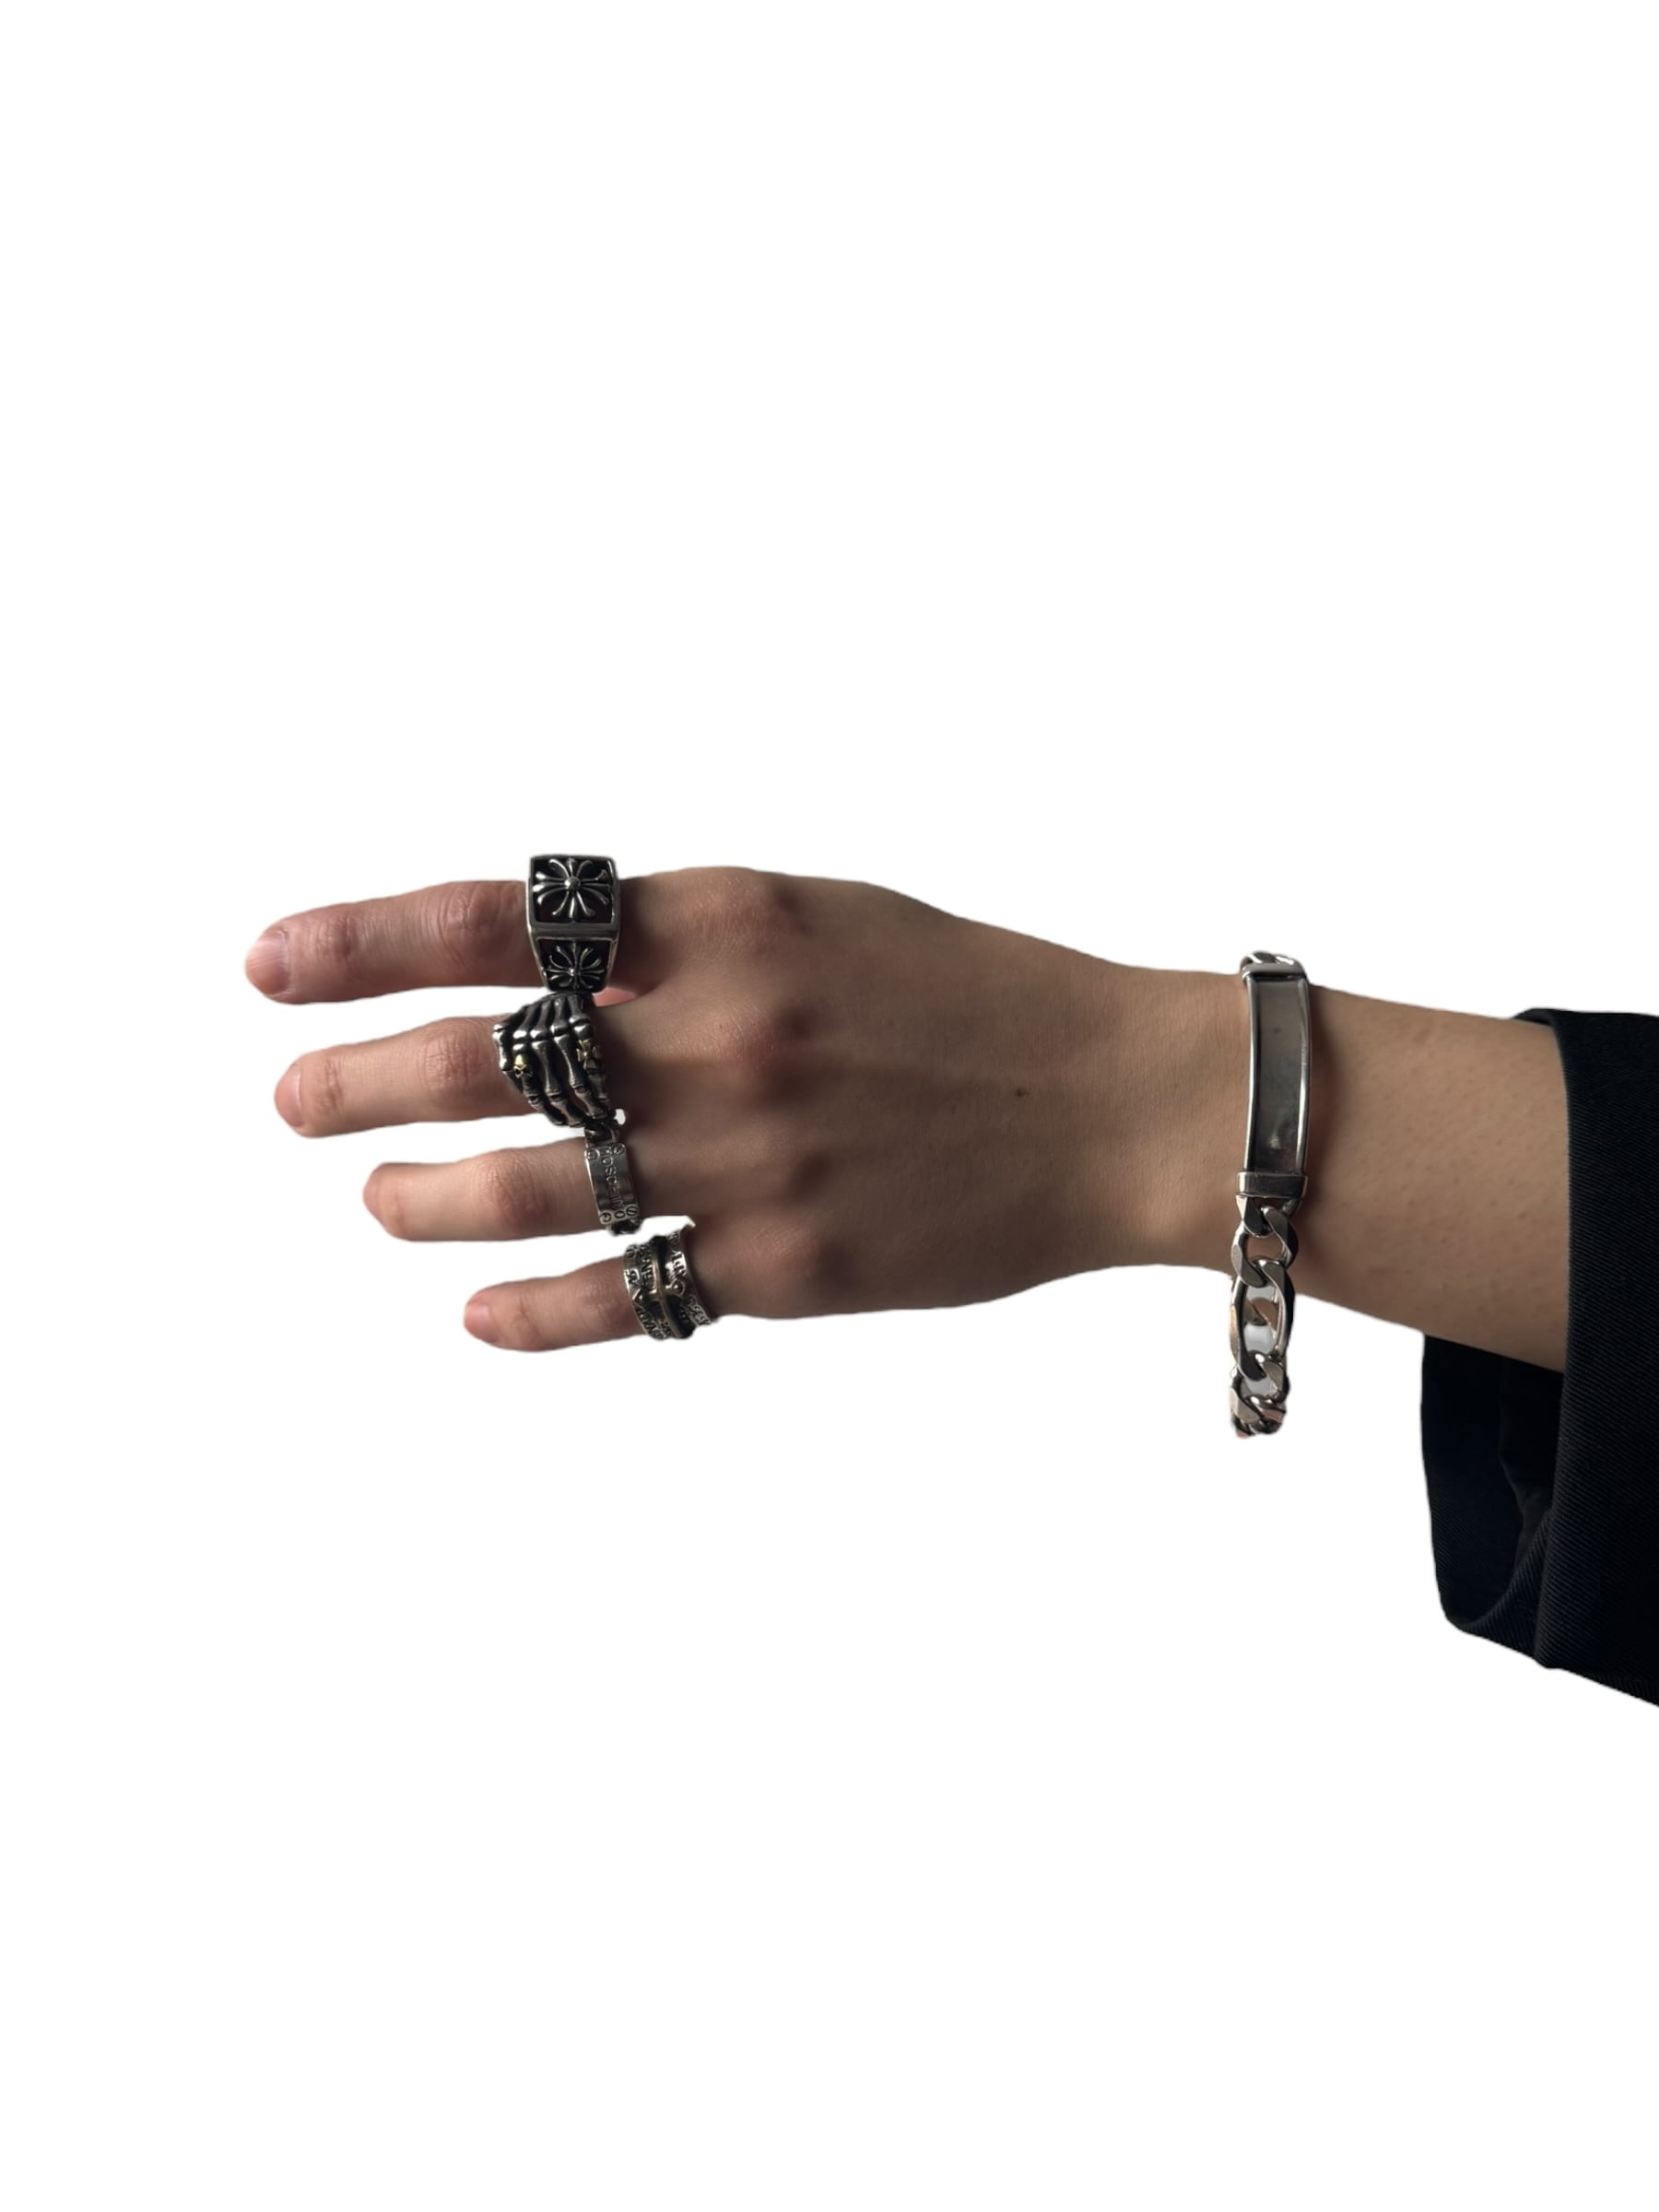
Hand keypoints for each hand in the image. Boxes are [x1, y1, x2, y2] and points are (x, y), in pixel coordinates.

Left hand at [245, 868, 1219, 1349]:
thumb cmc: (966, 995)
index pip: (498, 921)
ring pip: (526, 1192)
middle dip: (359, 1084)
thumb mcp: (817, 917)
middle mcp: (718, 1035)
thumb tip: (524, 980)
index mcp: (724, 920)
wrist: (1117, 1103)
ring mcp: (746, 1158)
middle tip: (295, 1100)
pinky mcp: (783, 1265)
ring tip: (377, 1201)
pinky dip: (534, 1311)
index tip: (269, 965)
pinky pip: (621, 1294)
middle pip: (482, 1063)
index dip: (362, 941)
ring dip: (425, 1199)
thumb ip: (674, 943)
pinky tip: (477, 1313)